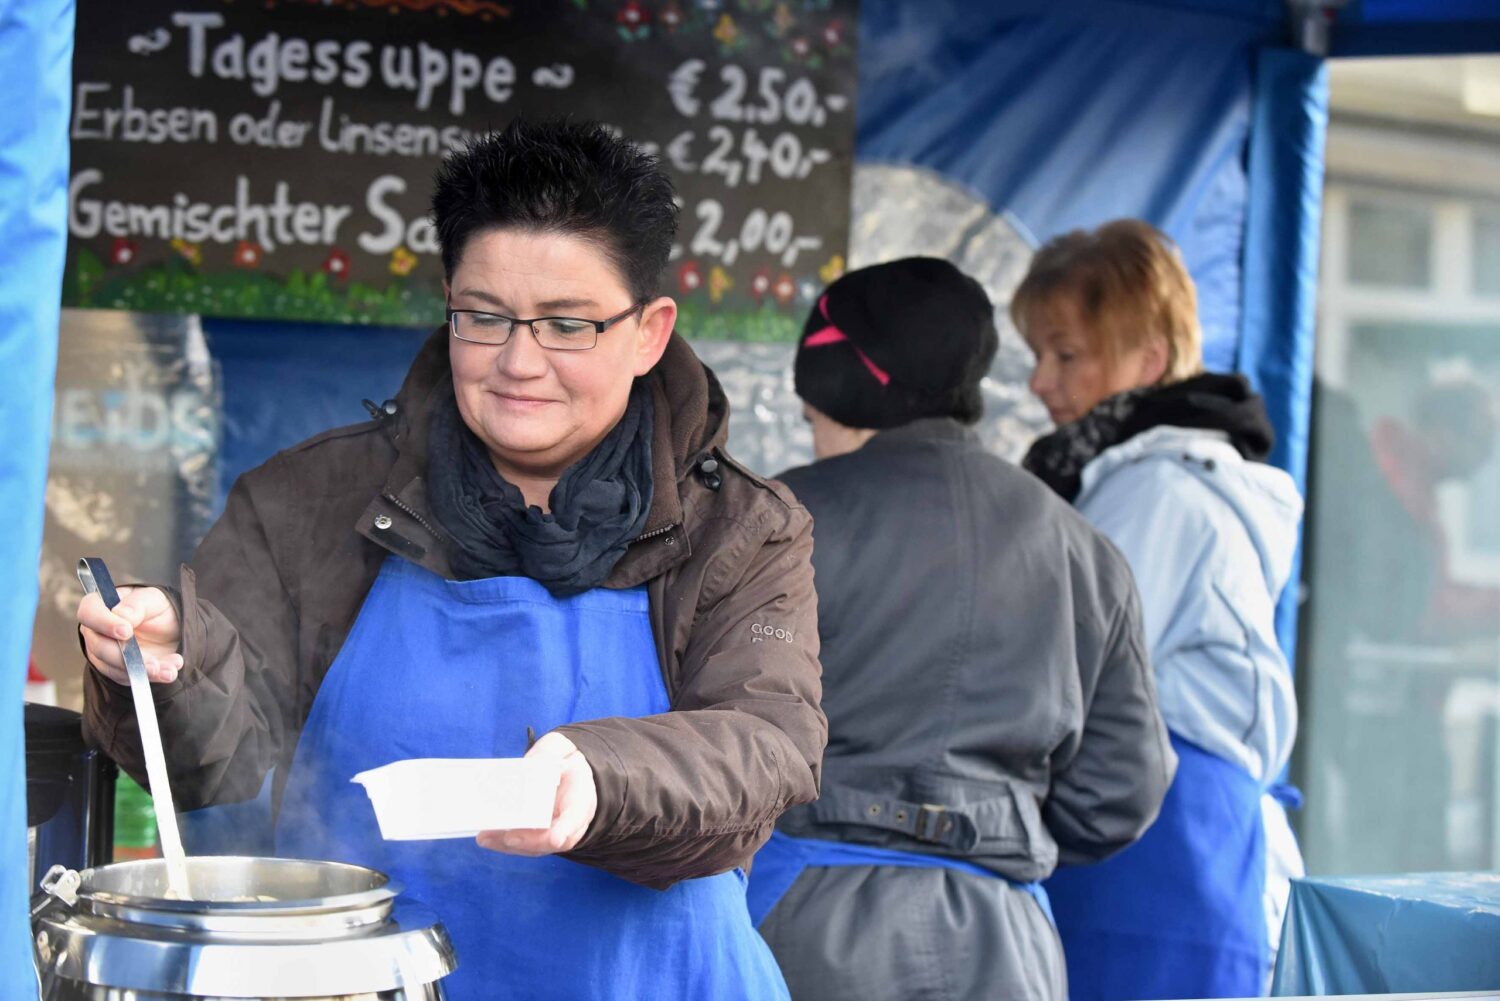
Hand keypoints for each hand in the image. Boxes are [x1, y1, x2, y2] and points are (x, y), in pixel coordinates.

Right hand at [77, 586, 182, 685]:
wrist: (171, 628)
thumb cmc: (156, 607)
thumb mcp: (153, 599)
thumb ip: (136, 605)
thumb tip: (122, 615)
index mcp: (99, 606)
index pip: (89, 613)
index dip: (104, 623)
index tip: (126, 631)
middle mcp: (96, 632)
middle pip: (99, 647)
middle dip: (126, 658)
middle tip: (152, 662)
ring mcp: (104, 653)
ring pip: (114, 668)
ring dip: (143, 671)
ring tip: (169, 670)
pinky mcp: (117, 670)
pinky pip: (130, 678)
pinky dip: (153, 676)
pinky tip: (169, 671)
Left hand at [477, 732, 596, 856]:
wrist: (568, 773)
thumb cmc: (563, 760)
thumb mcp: (560, 748)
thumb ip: (547, 754)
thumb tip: (530, 765)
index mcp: (581, 797)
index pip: (576, 817)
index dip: (567, 828)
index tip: (556, 838)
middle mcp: (570, 822)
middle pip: (553, 839)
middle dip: (530, 840)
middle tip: (508, 836)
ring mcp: (553, 832)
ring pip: (536, 846)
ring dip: (510, 844)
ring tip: (486, 837)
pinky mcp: (536, 835)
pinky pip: (523, 844)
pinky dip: (504, 843)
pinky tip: (486, 838)